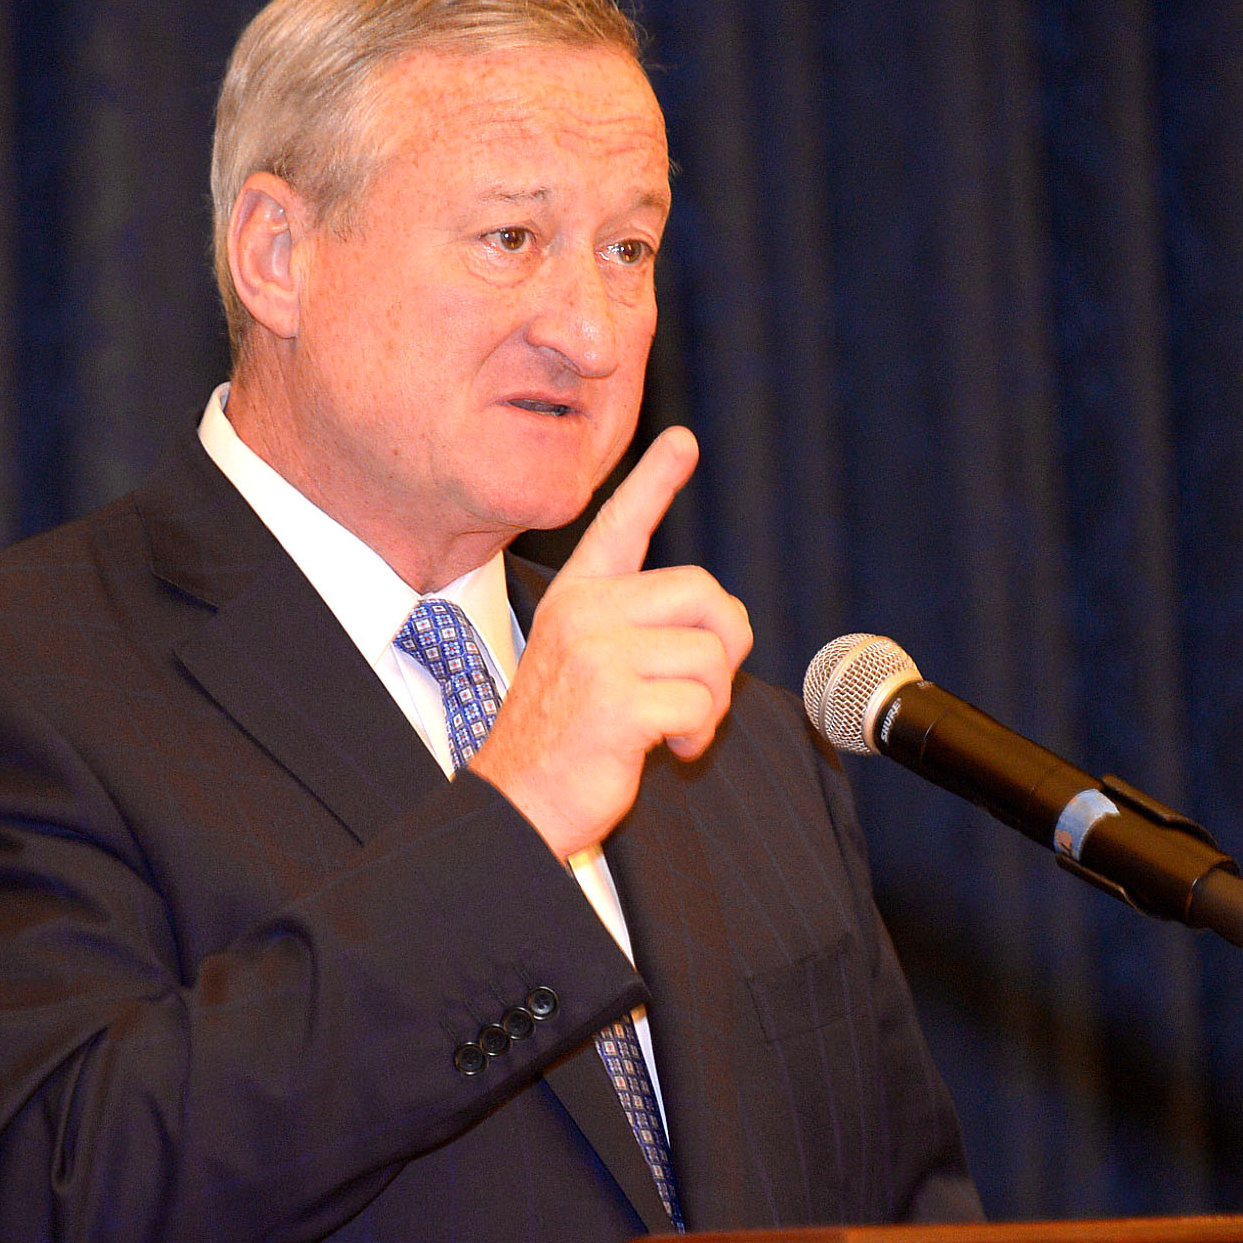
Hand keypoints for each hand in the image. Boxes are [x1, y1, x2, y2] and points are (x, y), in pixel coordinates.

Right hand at [468, 427, 754, 859]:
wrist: (517, 801)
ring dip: (709, 703)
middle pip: (707, 594)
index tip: (682, 441)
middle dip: (725, 645)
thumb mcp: (590, 664)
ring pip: (712, 656)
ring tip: (668, 726)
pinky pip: (701, 705)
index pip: (621, 524)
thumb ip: (639, 630)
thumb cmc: (564, 738)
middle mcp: (585, 612)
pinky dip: (696, 736)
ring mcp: (598, 653)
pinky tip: (662, 749)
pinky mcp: (616, 701)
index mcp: (577, 596)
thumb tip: (724, 621)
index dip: (655, 480)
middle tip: (701, 687)